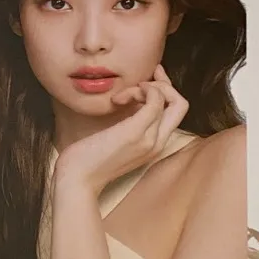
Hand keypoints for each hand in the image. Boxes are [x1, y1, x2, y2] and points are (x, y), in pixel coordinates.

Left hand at [55, 65, 188, 196]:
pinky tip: (121, 97)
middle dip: (164, 85)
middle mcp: (158, 143)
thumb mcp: (117, 137)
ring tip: (120, 97)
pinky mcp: (136, 132)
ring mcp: (149, 138)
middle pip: (181, 105)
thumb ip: (130, 121)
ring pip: (168, 99)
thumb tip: (133, 98)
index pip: (175, 111)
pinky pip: (154, 100)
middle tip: (141, 82)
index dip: (166, 90)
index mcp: (154, 145)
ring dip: (146, 87)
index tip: (148, 79)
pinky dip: (143, 89)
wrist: (77, 178)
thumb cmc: (90, 157)